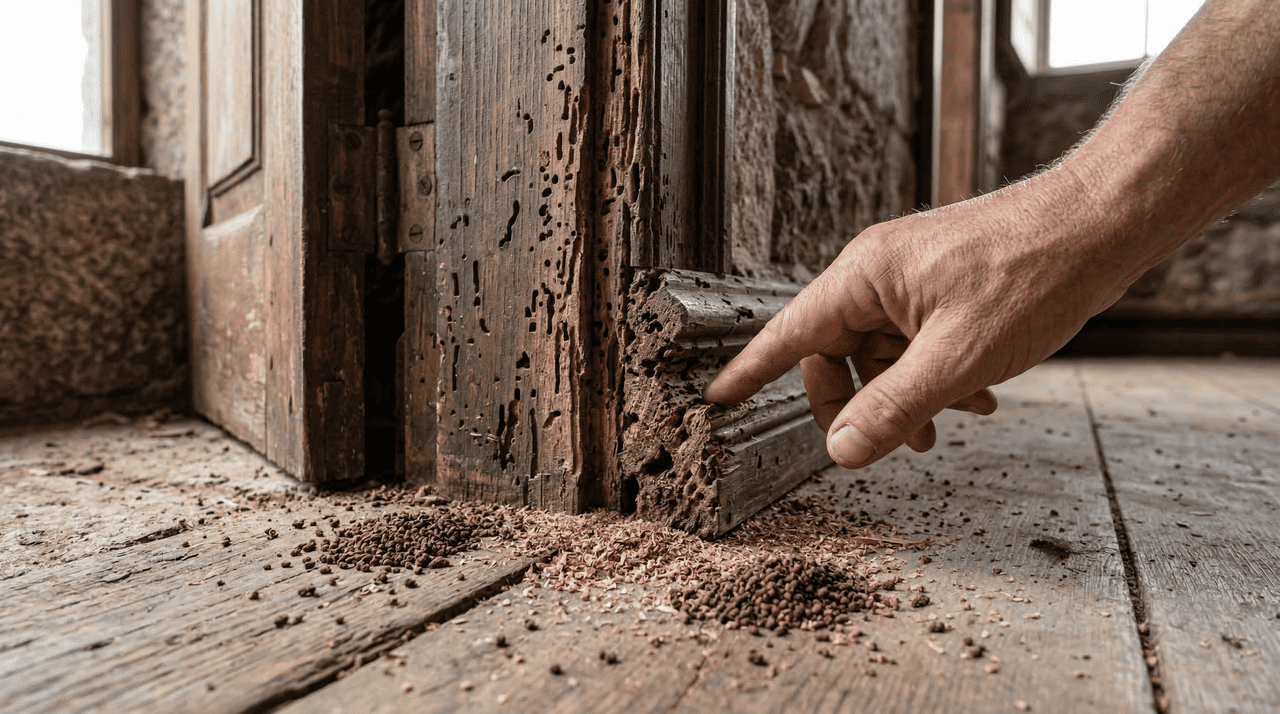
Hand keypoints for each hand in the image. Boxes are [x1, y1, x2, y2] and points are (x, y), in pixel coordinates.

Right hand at [703, 170, 1131, 467]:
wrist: (1100, 224)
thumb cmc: (1032, 272)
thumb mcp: (957, 358)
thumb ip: (893, 408)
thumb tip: (841, 450)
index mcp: (864, 276)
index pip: (788, 333)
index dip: (750, 371)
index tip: (716, 399)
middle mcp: (878, 273)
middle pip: (834, 352)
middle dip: (857, 403)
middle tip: (884, 442)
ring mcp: (911, 279)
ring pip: (881, 352)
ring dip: (906, 394)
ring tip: (947, 424)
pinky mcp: (943, 288)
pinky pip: (916, 341)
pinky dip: (937, 376)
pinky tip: (977, 398)